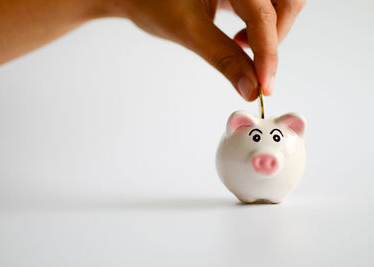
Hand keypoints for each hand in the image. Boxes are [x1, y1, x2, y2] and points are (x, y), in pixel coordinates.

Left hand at [110, 0, 304, 100]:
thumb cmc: (153, 2)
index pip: (263, 14)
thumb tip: (251, 88)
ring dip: (271, 31)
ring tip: (241, 44)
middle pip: (287, 2)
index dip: (267, 53)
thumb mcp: (189, 31)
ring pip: (280, 4)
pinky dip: (262, 25)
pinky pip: (267, 5)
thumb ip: (224, 58)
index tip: (265, 86)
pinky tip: (241, 37)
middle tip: (258, 65)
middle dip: (276, 36)